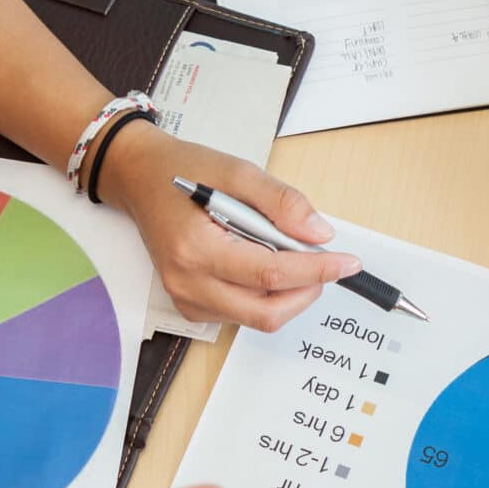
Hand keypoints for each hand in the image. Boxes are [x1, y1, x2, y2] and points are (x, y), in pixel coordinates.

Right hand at [96, 122, 358, 330]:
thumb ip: (280, 202)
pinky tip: (263, 264)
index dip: (317, 270)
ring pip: (258, 317)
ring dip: (288, 293)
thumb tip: (319, 234)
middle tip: (325, 264)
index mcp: (195, 247)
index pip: (270, 273)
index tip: (348, 262)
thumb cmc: (185, 171)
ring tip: (290, 255)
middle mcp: (187, 282)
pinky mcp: (190, 306)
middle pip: (267, 311)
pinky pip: (242, 314)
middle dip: (306, 291)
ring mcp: (186, 299)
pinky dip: (266, 295)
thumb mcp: (237, 170)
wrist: (140, 179)